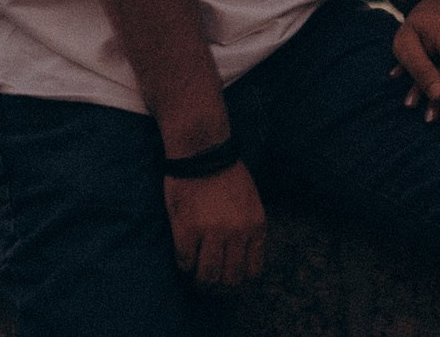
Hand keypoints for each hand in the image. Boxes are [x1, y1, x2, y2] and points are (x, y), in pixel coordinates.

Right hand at [164, 162, 265, 287]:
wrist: (202, 151)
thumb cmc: (226, 173)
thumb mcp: (251, 201)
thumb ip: (249, 229)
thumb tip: (244, 257)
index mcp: (256, 226)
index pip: (253, 271)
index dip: (240, 281)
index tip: (229, 280)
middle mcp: (237, 233)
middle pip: (230, 279)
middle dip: (219, 287)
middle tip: (209, 283)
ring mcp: (212, 233)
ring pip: (207, 276)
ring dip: (200, 280)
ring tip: (195, 275)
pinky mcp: (187, 230)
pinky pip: (185, 262)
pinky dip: (183, 264)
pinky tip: (184, 255)